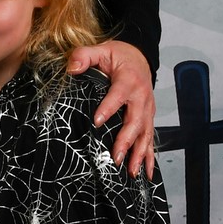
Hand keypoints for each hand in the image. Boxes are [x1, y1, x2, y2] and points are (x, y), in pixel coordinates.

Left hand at [67, 40, 156, 177]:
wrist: (140, 56)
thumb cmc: (119, 56)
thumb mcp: (101, 50)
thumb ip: (84, 56)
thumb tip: (71, 68)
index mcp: (128, 80)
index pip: (118, 95)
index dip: (108, 108)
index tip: (96, 122)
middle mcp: (141, 97)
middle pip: (135, 121)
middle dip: (126, 141)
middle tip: (115, 157)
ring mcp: (147, 109)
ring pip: (145, 134)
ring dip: (139, 154)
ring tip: (131, 172)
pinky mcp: (148, 118)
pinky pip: (150, 139)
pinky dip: (150, 157)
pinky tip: (147, 173)